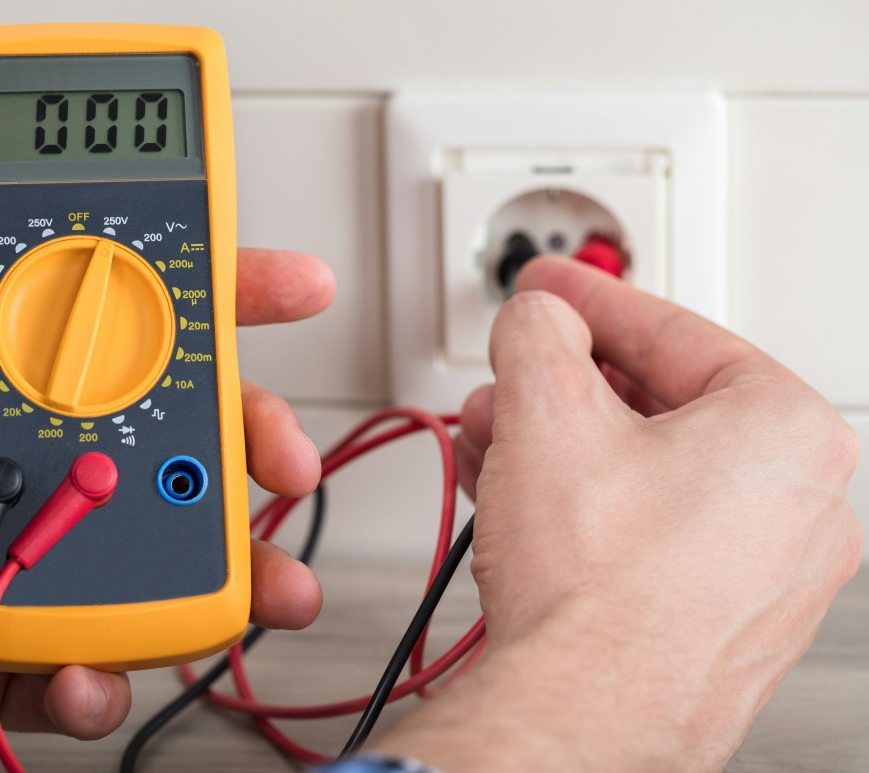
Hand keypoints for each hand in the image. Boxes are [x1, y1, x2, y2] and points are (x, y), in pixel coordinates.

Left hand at [0, 68, 331, 771]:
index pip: (107, 330)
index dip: (204, 305)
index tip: (276, 288)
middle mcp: (3, 468)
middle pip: (155, 444)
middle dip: (242, 445)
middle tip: (281, 457)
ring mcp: (7, 558)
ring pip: (144, 554)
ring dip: (219, 571)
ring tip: (257, 583)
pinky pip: (76, 661)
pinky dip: (102, 676)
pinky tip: (83, 668)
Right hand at [376, 257, 861, 771]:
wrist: (579, 719)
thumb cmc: (595, 590)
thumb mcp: (546, 411)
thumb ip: (539, 332)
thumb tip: (538, 320)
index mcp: (788, 431)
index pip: (672, 333)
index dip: (587, 301)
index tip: (548, 291)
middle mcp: (799, 506)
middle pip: (658, 407)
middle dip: (562, 390)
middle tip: (510, 378)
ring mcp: (765, 575)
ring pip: (648, 474)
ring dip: (562, 448)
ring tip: (497, 444)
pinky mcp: (721, 622)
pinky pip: (651, 534)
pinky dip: (588, 508)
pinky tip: (524, 503)